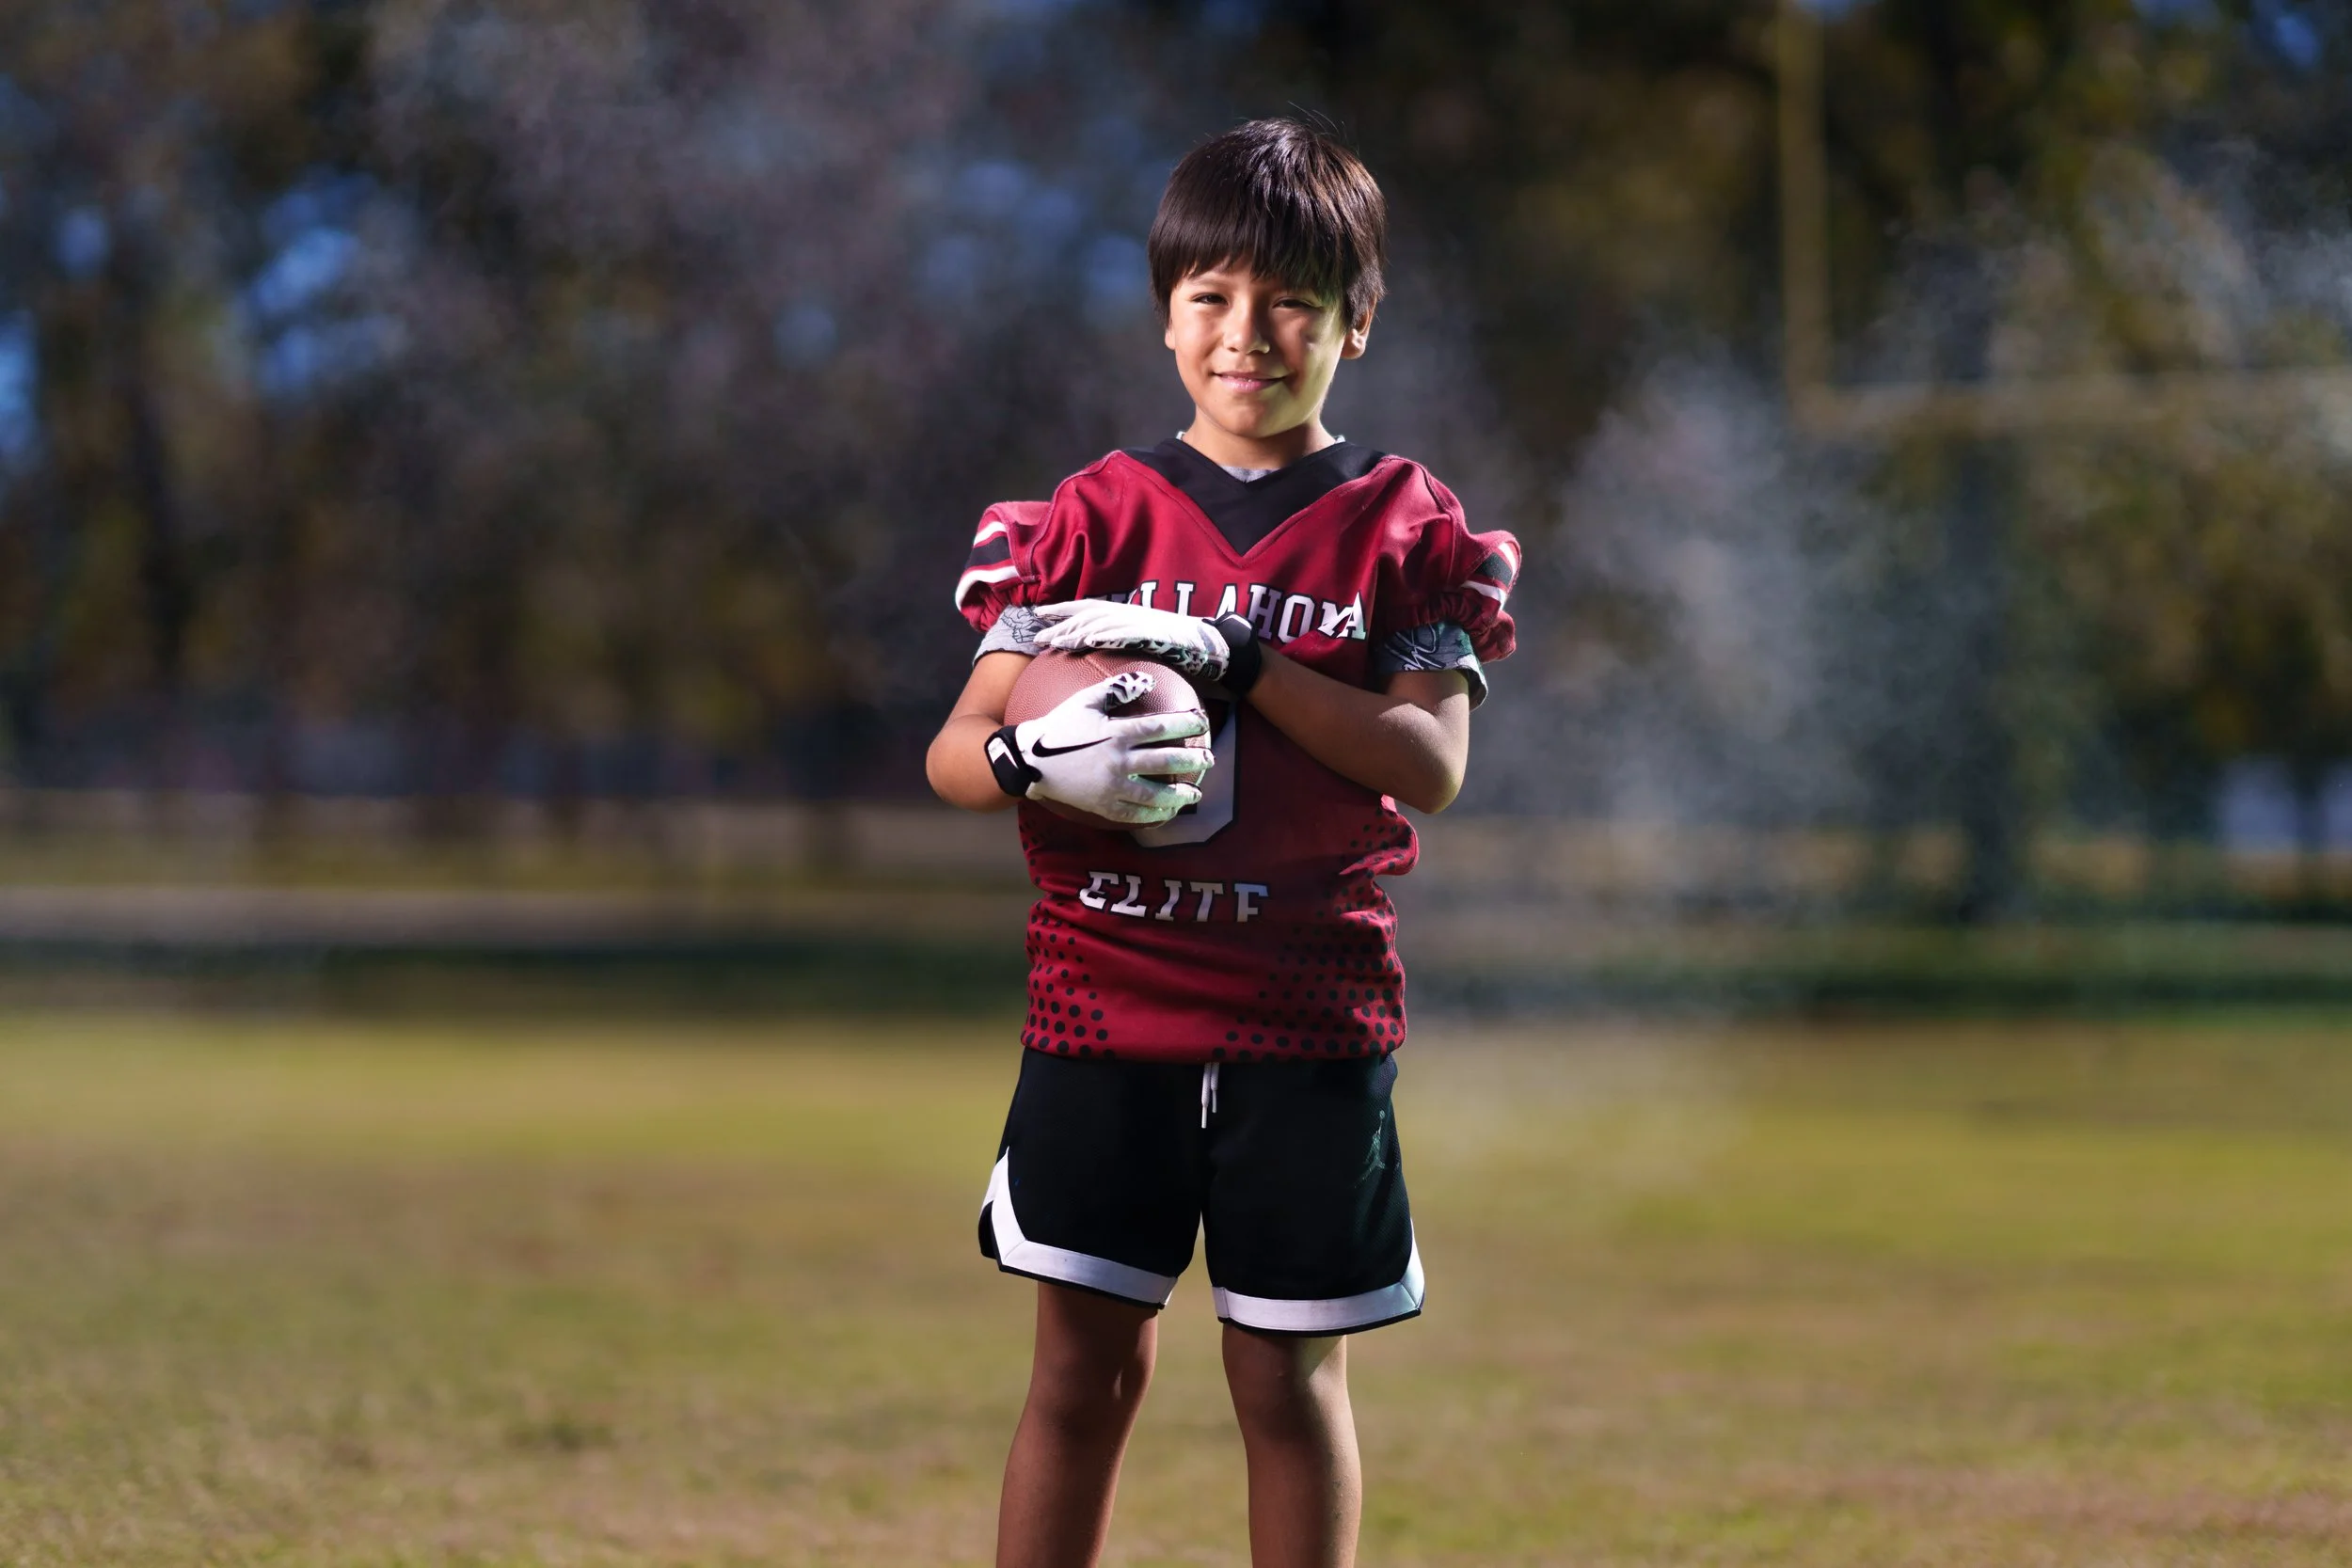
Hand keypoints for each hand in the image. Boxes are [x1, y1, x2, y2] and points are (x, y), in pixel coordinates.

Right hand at [1003, 670, 1212, 824]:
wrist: (1030, 760)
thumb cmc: (1058, 726)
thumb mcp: (1085, 701)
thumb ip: (1117, 689)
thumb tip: (1147, 680)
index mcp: (1117, 733)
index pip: (1161, 727)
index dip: (1186, 724)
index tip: (1201, 723)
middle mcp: (1118, 761)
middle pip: (1165, 761)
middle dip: (1192, 760)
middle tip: (1209, 760)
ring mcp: (1111, 786)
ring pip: (1154, 793)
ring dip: (1179, 794)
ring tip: (1195, 794)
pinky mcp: (1102, 805)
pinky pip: (1133, 814)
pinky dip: (1152, 815)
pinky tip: (1165, 813)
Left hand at [1032, 601, 1230, 682]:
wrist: (1210, 645)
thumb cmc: (1179, 648)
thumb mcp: (1146, 642)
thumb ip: (1123, 644)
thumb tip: (1101, 656)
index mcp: (1125, 614)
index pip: (1087, 609)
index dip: (1063, 611)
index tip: (1040, 617)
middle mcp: (1128, 614)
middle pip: (1087, 613)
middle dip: (1060, 621)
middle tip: (1037, 633)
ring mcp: (1139, 622)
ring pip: (1101, 622)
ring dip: (1076, 630)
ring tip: (1056, 641)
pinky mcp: (1151, 632)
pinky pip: (1124, 632)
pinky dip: (1106, 634)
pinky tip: (1089, 640)